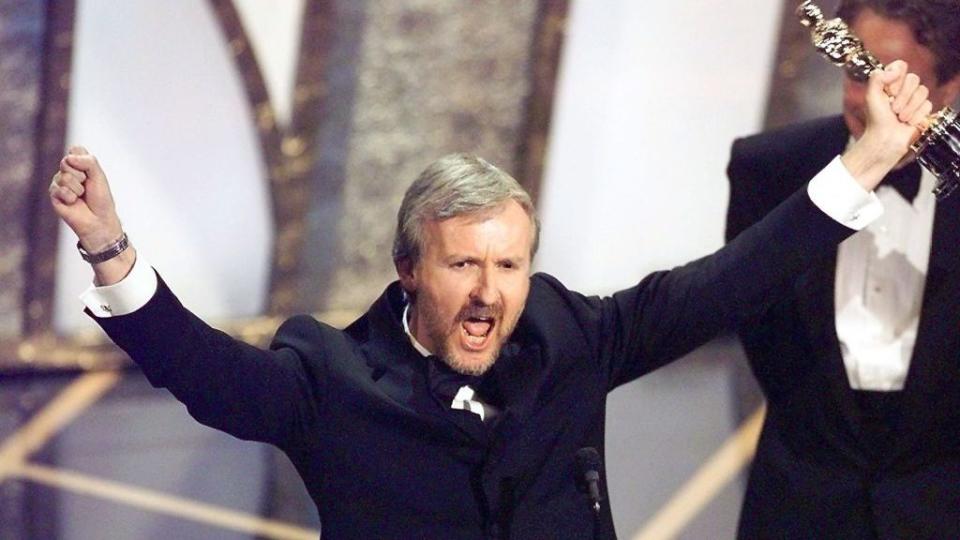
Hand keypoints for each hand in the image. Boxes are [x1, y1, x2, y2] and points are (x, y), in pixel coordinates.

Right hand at [49, 147, 133, 282]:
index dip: (84, 160)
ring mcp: (59, 182)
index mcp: (79, 164)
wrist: (98, 220)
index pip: (75, 149)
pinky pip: (59, 189)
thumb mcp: (99, 176)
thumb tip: (69, 159)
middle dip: (82, 175)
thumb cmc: (101, 199)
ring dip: (78, 188)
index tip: (92, 173)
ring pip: (64, 176)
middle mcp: (67, 171)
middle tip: (87, 186)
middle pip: (67, 161)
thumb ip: (88, 162)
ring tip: (81, 196)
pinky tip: (73, 202)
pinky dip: (70, 197)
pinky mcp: (53, 194)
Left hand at [842, 60, 933, 189]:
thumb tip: (895, 70)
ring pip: (923, 91)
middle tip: (893, 109)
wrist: (885, 140)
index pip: (901, 66)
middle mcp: (902, 89)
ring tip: (899, 118)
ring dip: (909, 107)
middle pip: (914, 78)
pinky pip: (928, 104)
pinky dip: (917, 115)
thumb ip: (878, 77)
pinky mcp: (923, 111)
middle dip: (903, 96)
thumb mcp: (871, 96)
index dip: (897, 77)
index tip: (890, 91)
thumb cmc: (876, 120)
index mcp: (889, 83)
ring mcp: (914, 99)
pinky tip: (908, 123)